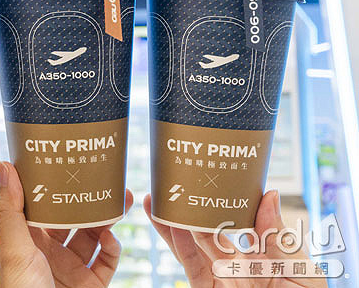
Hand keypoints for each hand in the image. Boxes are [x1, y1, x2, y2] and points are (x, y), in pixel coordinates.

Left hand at [0, 161, 131, 287]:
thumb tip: (4, 164)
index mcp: (23, 241)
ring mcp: (70, 269)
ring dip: (105, 217)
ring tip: (119, 199)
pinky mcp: (91, 285)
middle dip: (85, 197)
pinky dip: (113, 247)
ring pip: (91, 234)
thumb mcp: (13, 251)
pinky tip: (112, 237)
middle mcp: (46, 253)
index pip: (37, 203)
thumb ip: (9, 210)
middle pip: (69, 216)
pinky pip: (107, 261)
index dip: (50, 182)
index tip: (64, 159)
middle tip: (103, 175)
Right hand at [144, 191, 327, 287]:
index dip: (225, 202)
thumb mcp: (298, 268)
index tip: (215, 180)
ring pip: (191, 246)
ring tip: (160, 199)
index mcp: (261, 257)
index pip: (239, 223)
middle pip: (207, 230)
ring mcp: (220, 278)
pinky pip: (190, 266)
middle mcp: (236, 265)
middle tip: (175, 185)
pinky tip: (168, 225)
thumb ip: (278, 235)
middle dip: (190, 209)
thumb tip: (269, 194)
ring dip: (173, 222)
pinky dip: (178, 245)